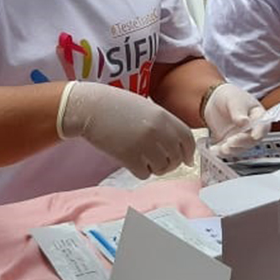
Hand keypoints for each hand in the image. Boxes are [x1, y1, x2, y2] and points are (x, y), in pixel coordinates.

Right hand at [60, 82, 194, 179]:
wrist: (90, 107)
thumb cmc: (116, 105)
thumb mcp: (146, 107)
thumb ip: (163, 124)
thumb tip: (179, 146)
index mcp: (163, 116)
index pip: (188, 139)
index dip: (188, 152)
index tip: (185, 159)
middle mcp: (157, 131)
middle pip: (177, 157)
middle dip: (171, 163)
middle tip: (161, 162)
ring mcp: (143, 145)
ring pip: (162, 168)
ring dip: (155, 168)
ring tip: (143, 159)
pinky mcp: (128, 157)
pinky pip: (144, 173)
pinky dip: (140, 171)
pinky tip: (132, 161)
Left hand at [203, 83, 269, 155]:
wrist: (215, 101)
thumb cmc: (230, 96)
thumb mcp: (234, 100)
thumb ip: (238, 111)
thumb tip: (244, 122)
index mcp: (258, 116)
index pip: (263, 126)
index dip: (260, 132)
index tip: (254, 136)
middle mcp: (252, 129)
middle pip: (251, 140)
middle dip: (242, 142)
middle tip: (231, 142)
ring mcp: (242, 137)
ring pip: (240, 148)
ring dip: (232, 150)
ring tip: (222, 149)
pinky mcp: (231, 142)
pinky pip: (228, 150)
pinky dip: (221, 152)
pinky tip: (214, 150)